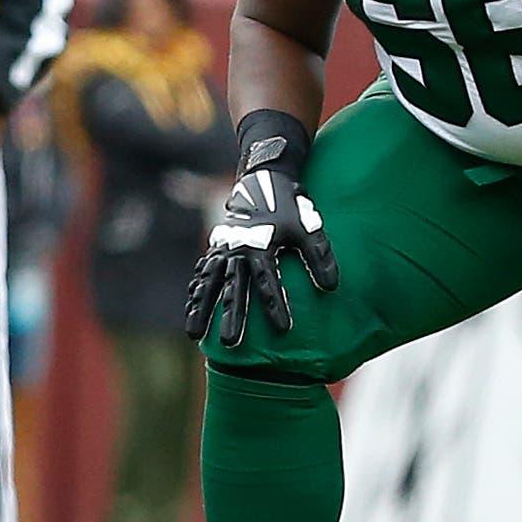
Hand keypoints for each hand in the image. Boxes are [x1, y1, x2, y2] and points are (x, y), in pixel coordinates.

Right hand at [184, 164, 339, 346]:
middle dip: (232, 317)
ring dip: (201, 310)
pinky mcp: (216, 249)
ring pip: (209, 284)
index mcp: (261, 245)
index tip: (283, 329)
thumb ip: (319, 257)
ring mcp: (223, 250)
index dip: (276, 305)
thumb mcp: (308, 228)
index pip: (269, 281)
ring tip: (194, 335)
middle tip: (229, 343)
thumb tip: (331, 288)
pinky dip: (196, 293)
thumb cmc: (290, 207)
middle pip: (234, 289)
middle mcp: (238, 250)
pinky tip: (191, 311)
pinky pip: (202, 274)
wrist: (263, 178)